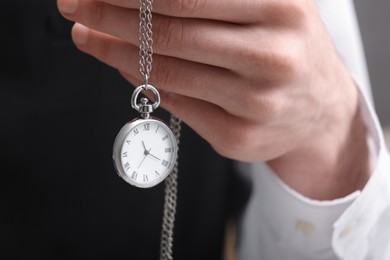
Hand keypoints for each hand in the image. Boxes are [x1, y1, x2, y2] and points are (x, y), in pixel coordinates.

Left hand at [58, 0, 369, 198]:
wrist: (320, 107)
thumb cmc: (286, 48)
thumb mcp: (266, 4)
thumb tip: (133, 0)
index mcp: (281, 8)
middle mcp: (273, 56)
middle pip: (173, 30)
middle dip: (110, 15)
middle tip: (73, 4)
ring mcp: (258, 104)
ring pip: (169, 72)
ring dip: (116, 52)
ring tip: (87, 35)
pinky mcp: (241, 139)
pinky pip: (178, 105)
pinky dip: (143, 83)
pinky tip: (123, 67)